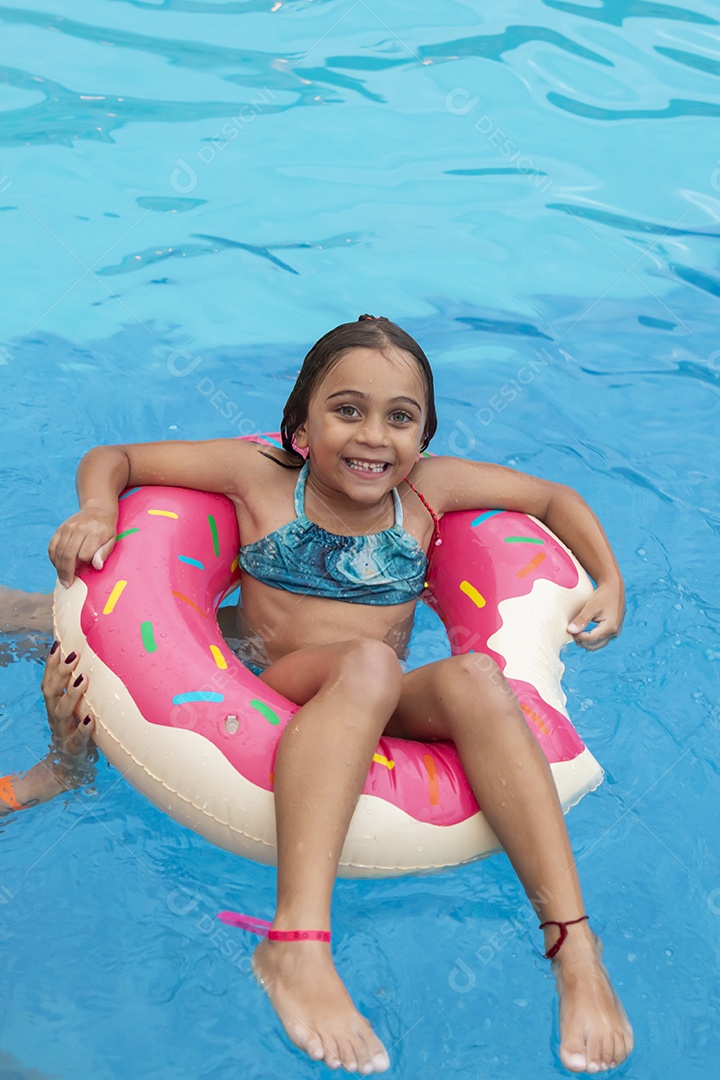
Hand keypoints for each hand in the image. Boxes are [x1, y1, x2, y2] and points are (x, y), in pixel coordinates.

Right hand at [41, 643, 95, 760]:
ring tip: (83, 680)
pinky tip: (90, 719)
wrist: (70, 767)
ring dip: (71, 694)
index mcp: (55, 705)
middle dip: (60, 672)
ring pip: (61, 712)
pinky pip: (77, 738)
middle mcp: (56, 716)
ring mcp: (63, 732)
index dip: (51, 664)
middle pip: (51, 692)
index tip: (58, 644)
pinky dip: (83, 728)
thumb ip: (80, 691)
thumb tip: (94, 663)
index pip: (50, 681)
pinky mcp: (73, 748)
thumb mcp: (78, 708)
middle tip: (73, 655)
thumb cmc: (78, 730)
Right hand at [48, 507, 116, 587]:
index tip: (83, 573)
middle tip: (67, 584)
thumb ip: (104, 553)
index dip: (83, 565)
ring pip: (58, 551)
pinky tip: (57, 566)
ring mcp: (68, 528)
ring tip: (62, 578)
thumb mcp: (111, 540)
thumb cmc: (106, 528)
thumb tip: (97, 566)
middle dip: (66, 572)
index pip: (84, 554)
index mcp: (94, 533)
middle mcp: (79, 529)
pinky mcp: (60, 528)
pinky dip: (53, 558)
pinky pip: (52, 545)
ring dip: (58, 567)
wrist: (97, 509)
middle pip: (69, 554)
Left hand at [567, 580, 624, 650]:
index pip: (591, 639)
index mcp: (610, 627)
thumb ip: (581, 619)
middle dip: (582, 641)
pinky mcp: (614, 629)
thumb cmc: (603, 595)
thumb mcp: (591, 606)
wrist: (614, 587)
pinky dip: (593, 639)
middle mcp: (615, 632)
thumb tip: (570, 631)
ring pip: (599, 644)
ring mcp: (616, 632)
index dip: (579, 637)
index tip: (569, 631)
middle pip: (595, 644)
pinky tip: (584, 634)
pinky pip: (602, 639)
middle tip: (571, 633)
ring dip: (587, 642)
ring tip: (576, 634)